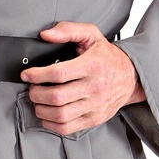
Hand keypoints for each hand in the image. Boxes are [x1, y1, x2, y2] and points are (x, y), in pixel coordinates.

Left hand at [19, 22, 146, 134]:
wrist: (131, 77)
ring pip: (59, 115)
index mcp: (93, 66)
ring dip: (41, 109)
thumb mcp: (91, 35)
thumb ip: (68, 30)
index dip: (37, 75)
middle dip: (36, 93)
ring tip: (38, 100)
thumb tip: (46, 35)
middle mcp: (95, 88)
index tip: (27, 74)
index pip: (58, 74)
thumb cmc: (107, 57)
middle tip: (32, 88)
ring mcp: (95, 106)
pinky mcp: (94, 119)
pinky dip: (51, 124)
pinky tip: (47, 114)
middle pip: (56, 97)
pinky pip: (66, 128)